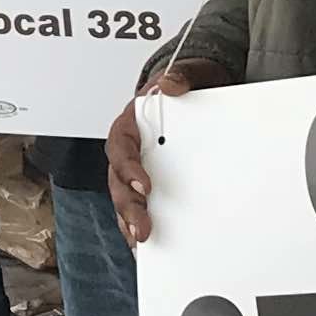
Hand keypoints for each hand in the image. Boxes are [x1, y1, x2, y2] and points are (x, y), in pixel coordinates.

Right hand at [105, 56, 229, 247]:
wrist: (197, 91)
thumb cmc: (188, 85)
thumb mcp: (190, 74)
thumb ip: (180, 77)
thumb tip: (171, 84)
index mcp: (130, 124)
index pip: (121, 147)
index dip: (128, 168)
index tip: (143, 185)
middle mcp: (129, 149)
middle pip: (118, 180)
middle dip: (128, 206)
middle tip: (141, 226)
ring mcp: (137, 168)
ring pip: (124, 197)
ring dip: (130, 219)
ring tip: (141, 239)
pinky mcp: (149, 182)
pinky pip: (138, 204)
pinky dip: (138, 222)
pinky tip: (146, 241)